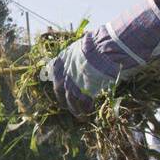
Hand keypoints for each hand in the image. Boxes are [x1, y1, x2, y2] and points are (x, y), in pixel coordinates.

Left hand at [41, 0, 159, 116]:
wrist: (105, 50)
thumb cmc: (99, 44)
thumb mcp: (84, 45)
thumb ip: (81, 54)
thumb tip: (87, 55)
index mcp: (62, 59)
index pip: (53, 73)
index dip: (58, 82)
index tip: (61, 89)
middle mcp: (63, 72)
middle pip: (59, 90)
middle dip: (63, 100)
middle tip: (68, 106)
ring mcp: (71, 83)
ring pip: (70, 100)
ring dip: (75, 109)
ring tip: (80, 115)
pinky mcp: (82, 92)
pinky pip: (82, 105)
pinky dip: (85, 110)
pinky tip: (88, 112)